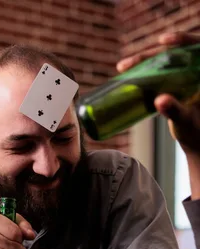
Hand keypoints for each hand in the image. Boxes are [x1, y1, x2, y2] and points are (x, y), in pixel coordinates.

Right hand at [116, 31, 199, 157]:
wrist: (194, 142)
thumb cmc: (195, 132)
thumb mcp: (185, 121)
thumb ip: (175, 110)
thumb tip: (159, 101)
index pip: (196, 47)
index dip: (182, 39)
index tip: (163, 41)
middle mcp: (194, 70)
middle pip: (174, 53)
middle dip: (150, 55)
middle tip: (127, 64)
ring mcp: (183, 75)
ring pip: (164, 60)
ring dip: (143, 60)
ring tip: (123, 67)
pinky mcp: (174, 82)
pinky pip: (158, 69)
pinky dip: (144, 69)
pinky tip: (129, 70)